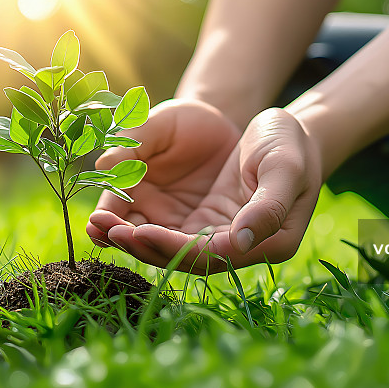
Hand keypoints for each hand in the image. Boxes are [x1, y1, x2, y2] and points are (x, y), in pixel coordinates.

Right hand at [86, 98, 240, 251]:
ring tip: (139, 243)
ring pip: (154, 245)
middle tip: (113, 235)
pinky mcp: (198, 229)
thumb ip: (132, 143)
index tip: (98, 220)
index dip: (104, 215)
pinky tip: (175, 247)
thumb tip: (103, 165)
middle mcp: (146, 208)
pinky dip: (177, 248)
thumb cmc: (184, 121)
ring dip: (144, 248)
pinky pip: (185, 245)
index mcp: (130, 185)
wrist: (223, 128)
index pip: (111, 207)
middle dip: (119, 237)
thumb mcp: (158, 126)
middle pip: (128, 233)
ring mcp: (171, 221)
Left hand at [93, 108, 322, 273]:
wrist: (287, 129)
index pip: (213, 256)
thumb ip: (268, 207)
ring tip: (97, 225)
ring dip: (134, 239)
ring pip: (171, 246)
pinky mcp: (202, 220)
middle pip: (184, 258)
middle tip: (106, 230)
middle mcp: (240, 247)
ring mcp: (219, 235)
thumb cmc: (291, 144)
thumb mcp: (285, 168)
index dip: (173, 247)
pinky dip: (138, 224)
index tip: (140, 231)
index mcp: (269, 242)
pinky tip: (110, 216)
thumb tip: (239, 242)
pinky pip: (166, 228)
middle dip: (143, 246)